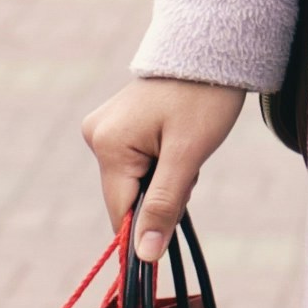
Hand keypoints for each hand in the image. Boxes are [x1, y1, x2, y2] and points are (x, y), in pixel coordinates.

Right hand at [79, 76, 246, 260]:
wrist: (211, 51)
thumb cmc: (204, 99)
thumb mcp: (188, 156)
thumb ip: (164, 206)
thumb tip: (145, 256)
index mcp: (107, 144)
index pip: (120, 212)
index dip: (150, 224)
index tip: (179, 214)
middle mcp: (96, 135)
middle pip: (129, 196)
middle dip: (163, 193)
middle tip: (190, 162)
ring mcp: (104, 128)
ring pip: (136, 181)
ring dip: (165, 177)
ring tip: (185, 143)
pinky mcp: (117, 125)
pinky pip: (137, 162)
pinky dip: (161, 162)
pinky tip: (176, 138)